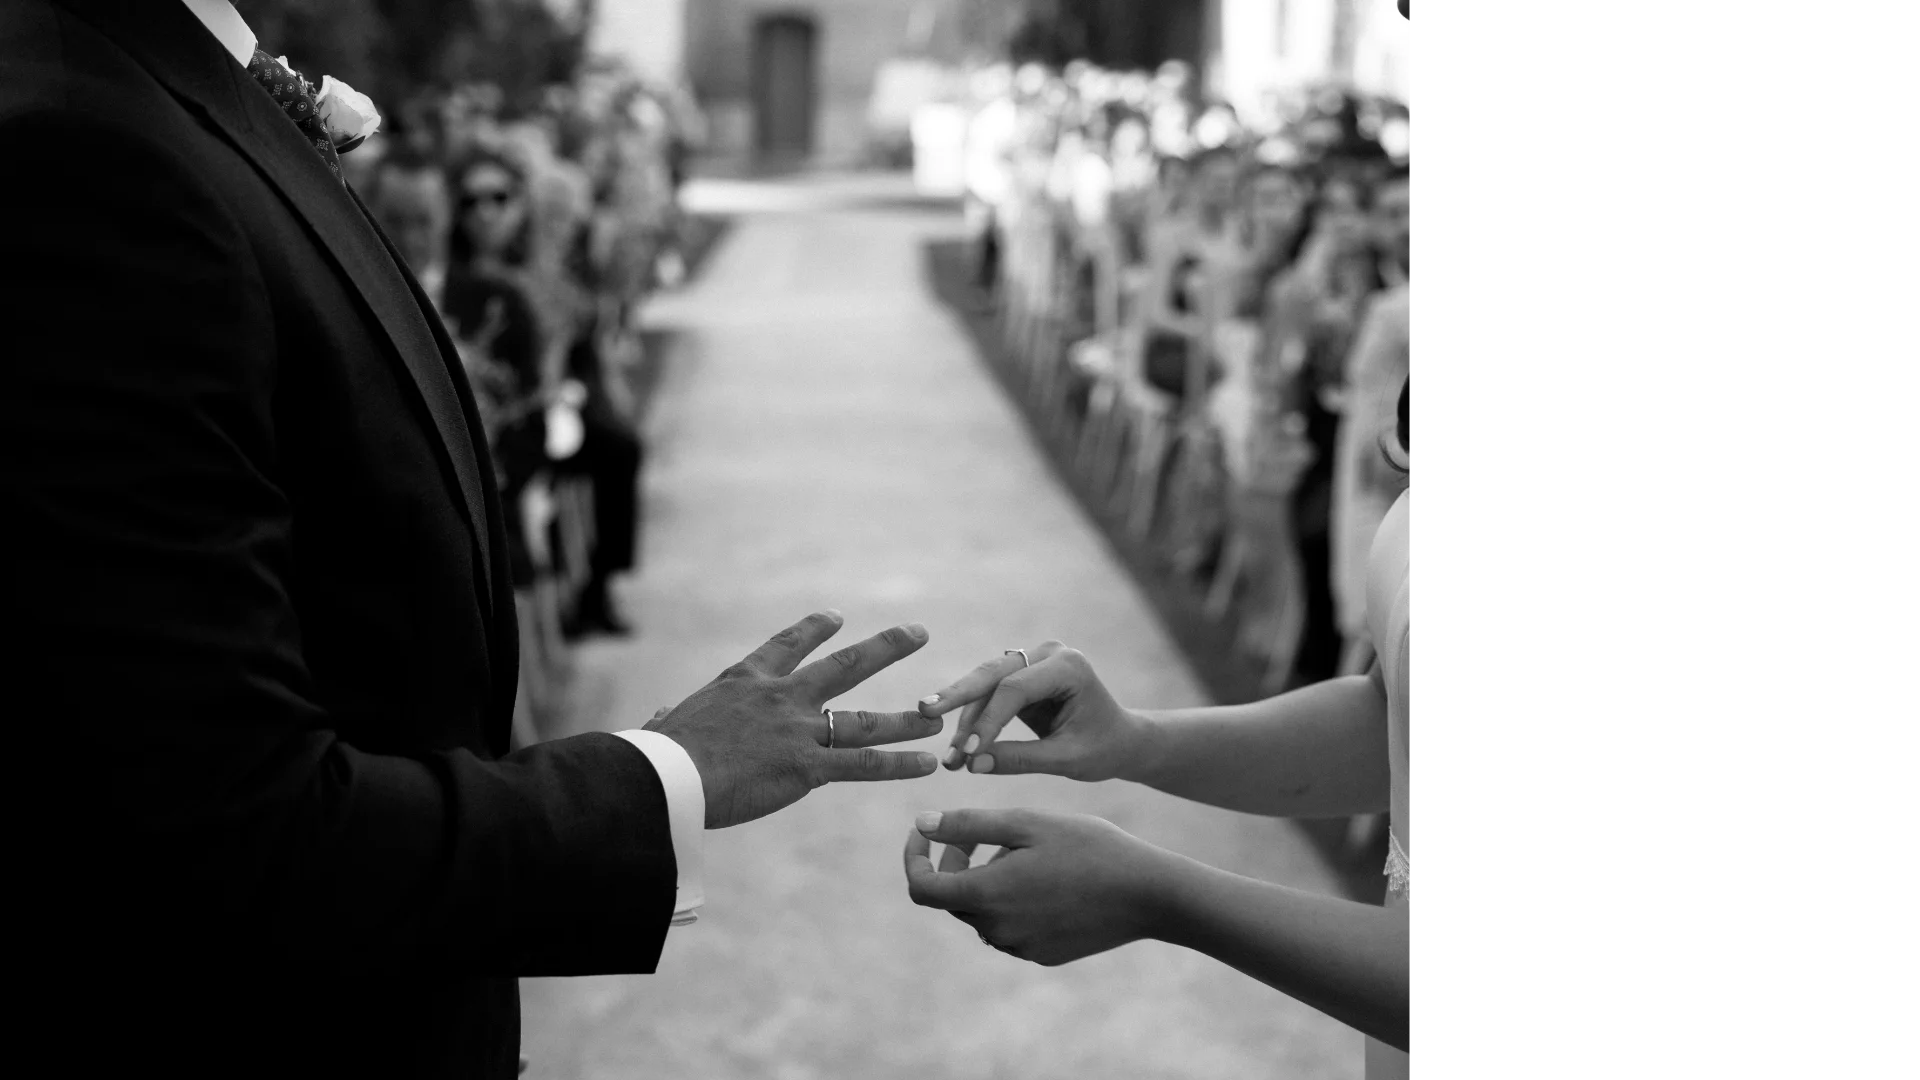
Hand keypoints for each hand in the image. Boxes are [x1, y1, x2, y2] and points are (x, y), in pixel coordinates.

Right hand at [644, 611, 943, 828]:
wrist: (664, 776)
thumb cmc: (653, 757)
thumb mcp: (664, 726)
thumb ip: (671, 720)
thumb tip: (659, 719)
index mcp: (743, 682)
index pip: (785, 647)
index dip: (812, 630)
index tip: (835, 617)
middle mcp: (779, 698)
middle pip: (844, 666)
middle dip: (885, 648)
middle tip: (917, 632)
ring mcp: (796, 730)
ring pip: (864, 720)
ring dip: (904, 718)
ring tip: (936, 716)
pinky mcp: (805, 767)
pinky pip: (861, 765)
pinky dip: (897, 764)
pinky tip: (926, 763)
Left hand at [903, 808, 1175, 965]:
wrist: (1149, 895)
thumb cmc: (1089, 848)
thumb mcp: (1027, 823)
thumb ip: (968, 824)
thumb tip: (923, 823)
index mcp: (986, 896)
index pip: (921, 888)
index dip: (914, 857)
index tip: (925, 832)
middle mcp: (996, 930)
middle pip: (953, 898)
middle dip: (957, 863)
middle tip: (985, 833)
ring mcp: (1020, 948)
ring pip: (983, 911)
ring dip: (988, 881)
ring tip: (1029, 853)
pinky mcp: (1042, 955)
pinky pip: (1011, 926)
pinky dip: (1013, 901)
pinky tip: (1049, 878)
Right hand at [916, 642, 1145, 780]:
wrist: (1120, 740)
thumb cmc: (1103, 749)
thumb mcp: (1067, 760)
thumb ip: (1021, 760)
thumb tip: (972, 764)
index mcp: (1068, 666)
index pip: (1015, 689)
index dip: (988, 720)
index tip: (967, 753)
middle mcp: (1047, 654)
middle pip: (992, 674)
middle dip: (957, 698)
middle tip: (924, 712)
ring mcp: (1032, 660)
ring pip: (984, 684)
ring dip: (962, 717)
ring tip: (947, 756)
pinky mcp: (1020, 674)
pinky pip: (988, 694)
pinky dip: (971, 719)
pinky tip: (954, 744)